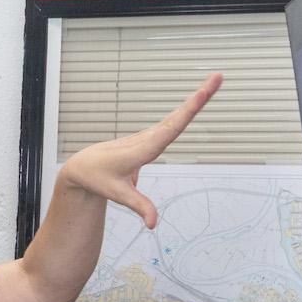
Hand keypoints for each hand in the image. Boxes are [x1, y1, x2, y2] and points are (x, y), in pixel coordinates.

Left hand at [58, 73, 222, 227]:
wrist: (83, 167)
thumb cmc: (98, 178)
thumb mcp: (117, 194)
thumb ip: (139, 206)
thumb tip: (153, 224)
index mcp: (141, 149)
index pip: (170, 129)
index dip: (187, 112)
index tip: (202, 94)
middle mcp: (147, 138)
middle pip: (178, 116)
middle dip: (198, 98)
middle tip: (218, 77)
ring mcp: (149, 136)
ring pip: (176, 115)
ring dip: (195, 98)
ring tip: (214, 81)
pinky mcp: (150, 138)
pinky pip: (172, 121)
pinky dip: (186, 108)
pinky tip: (199, 96)